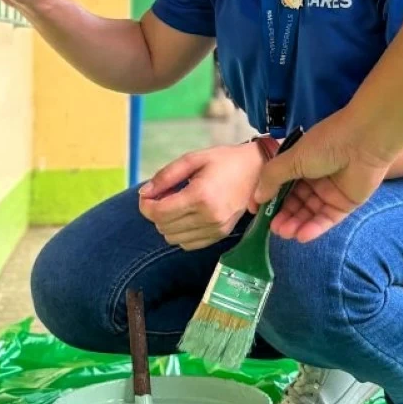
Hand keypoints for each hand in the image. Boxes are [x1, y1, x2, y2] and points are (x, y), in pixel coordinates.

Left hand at [138, 143, 264, 251]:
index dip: (146, 206)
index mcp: (201, 196)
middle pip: (164, 227)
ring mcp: (216, 229)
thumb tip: (144, 193)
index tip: (147, 195)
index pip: (160, 213)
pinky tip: (187, 216)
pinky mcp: (220, 235)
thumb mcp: (193, 159)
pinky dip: (181, 233)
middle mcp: (209, 217)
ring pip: (173, 239)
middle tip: (163, 196)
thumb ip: (166, 175)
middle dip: (156, 212)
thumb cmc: (225, 161)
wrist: (258, 170)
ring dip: (167, 224)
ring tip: (176, 205)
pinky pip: (188, 244)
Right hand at [253, 110, 390, 242]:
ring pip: (309, 213)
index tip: (257, 212)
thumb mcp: (292, 159)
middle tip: (273, 229)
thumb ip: (272, 178)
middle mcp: (314, 178)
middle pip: (295, 202)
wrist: (364, 142)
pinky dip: (314, 228)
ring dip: (296, 223)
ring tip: (284, 233)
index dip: (269, 198)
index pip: (281, 185)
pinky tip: (302, 236)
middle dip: (283, 215)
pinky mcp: (345, 204)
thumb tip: (256, 197)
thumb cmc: (325, 145)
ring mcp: (330, 192)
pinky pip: (327, 219)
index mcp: (301, 163)